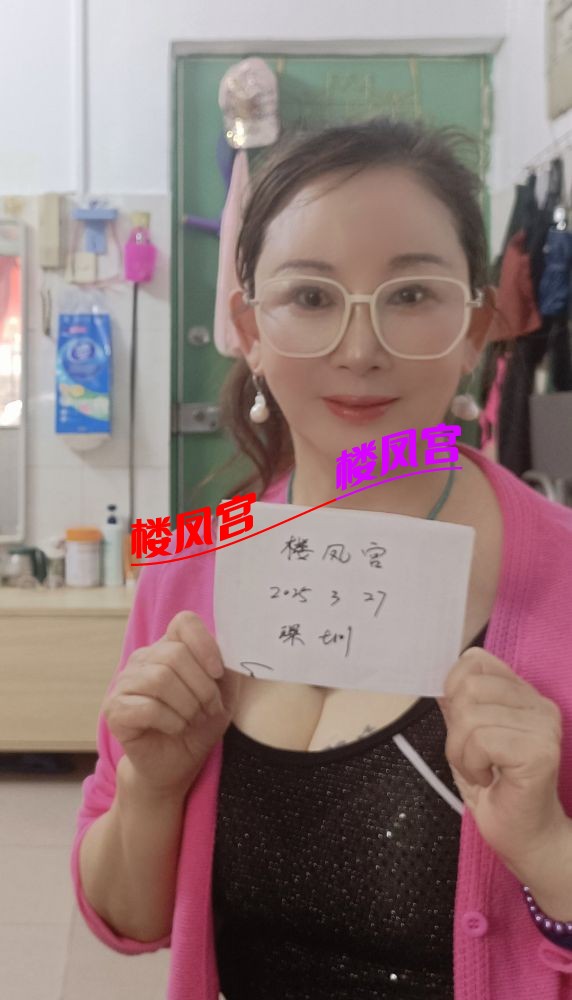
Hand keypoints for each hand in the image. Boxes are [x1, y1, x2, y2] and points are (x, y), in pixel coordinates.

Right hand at [103, 611, 240, 797]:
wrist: (176, 765)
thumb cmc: (199, 725)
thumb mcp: (224, 694)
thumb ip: (228, 666)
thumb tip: (236, 647)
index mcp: (169, 647)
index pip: (184, 623)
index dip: (205, 645)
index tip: (218, 673)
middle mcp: (143, 659)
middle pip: (175, 654)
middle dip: (202, 687)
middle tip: (209, 709)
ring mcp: (124, 683)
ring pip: (160, 679)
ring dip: (187, 706)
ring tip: (193, 720)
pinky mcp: (115, 710)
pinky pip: (147, 707)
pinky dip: (171, 721)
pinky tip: (176, 729)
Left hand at [436, 646, 567, 872]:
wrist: (526, 840)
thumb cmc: (498, 793)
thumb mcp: (467, 743)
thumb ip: (458, 710)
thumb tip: (440, 683)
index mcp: (523, 696)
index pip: (476, 660)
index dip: (453, 686)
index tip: (458, 723)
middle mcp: (538, 705)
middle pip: (469, 687)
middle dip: (454, 727)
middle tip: (470, 757)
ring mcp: (543, 727)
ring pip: (471, 716)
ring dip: (461, 751)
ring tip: (480, 771)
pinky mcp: (539, 752)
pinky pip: (481, 740)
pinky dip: (472, 764)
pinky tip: (488, 780)